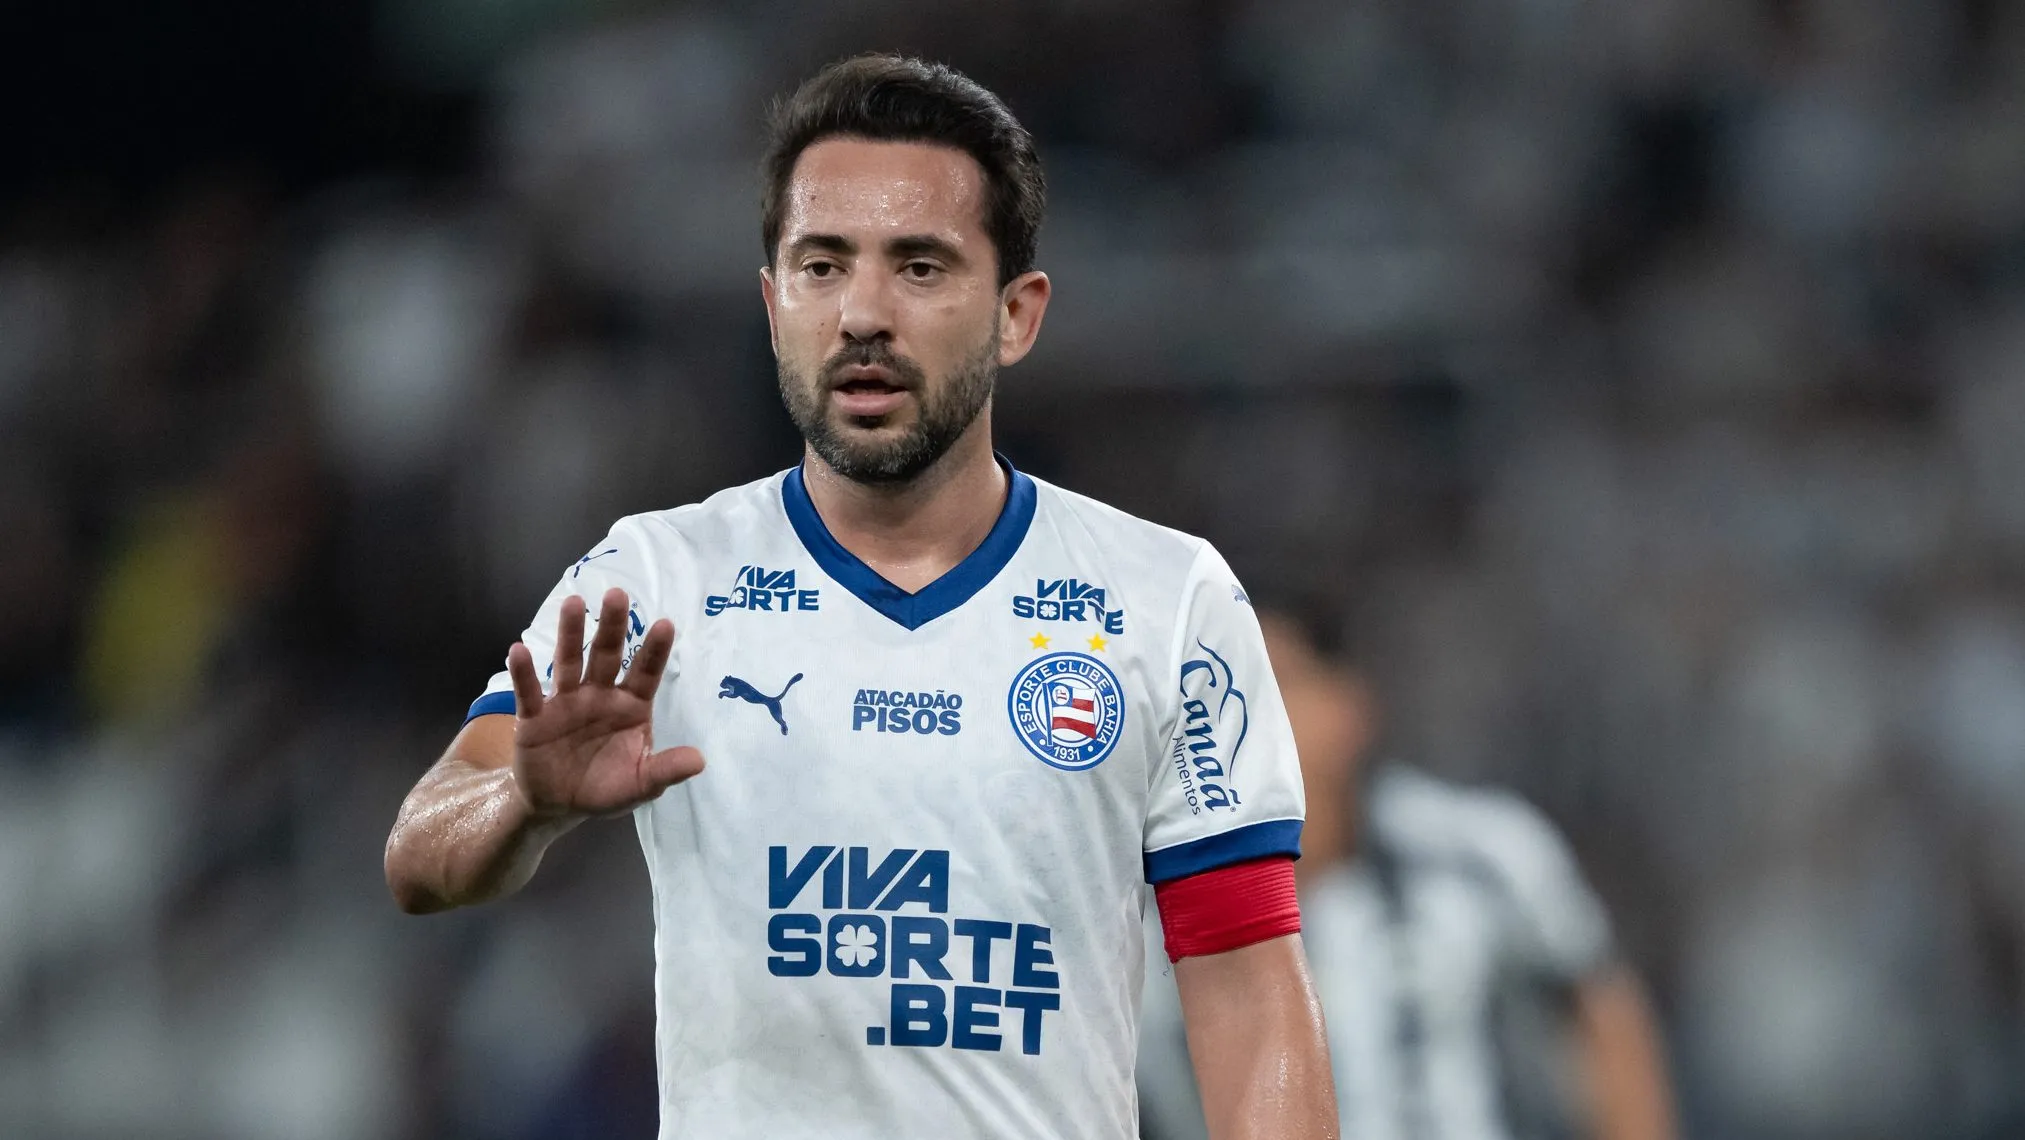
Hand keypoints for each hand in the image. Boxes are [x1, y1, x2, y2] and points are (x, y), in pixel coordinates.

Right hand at [506, 586, 704, 817]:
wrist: (557, 806)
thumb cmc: (605, 787)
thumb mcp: (639, 784)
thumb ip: (665, 770)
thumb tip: (700, 761)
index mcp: (630, 705)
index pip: (646, 672)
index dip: (654, 650)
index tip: (666, 624)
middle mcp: (600, 695)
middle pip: (607, 654)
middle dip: (612, 626)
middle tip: (617, 594)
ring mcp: (566, 702)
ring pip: (569, 661)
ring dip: (570, 633)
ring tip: (573, 603)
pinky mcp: (535, 717)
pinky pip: (529, 692)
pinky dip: (524, 673)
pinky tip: (519, 650)